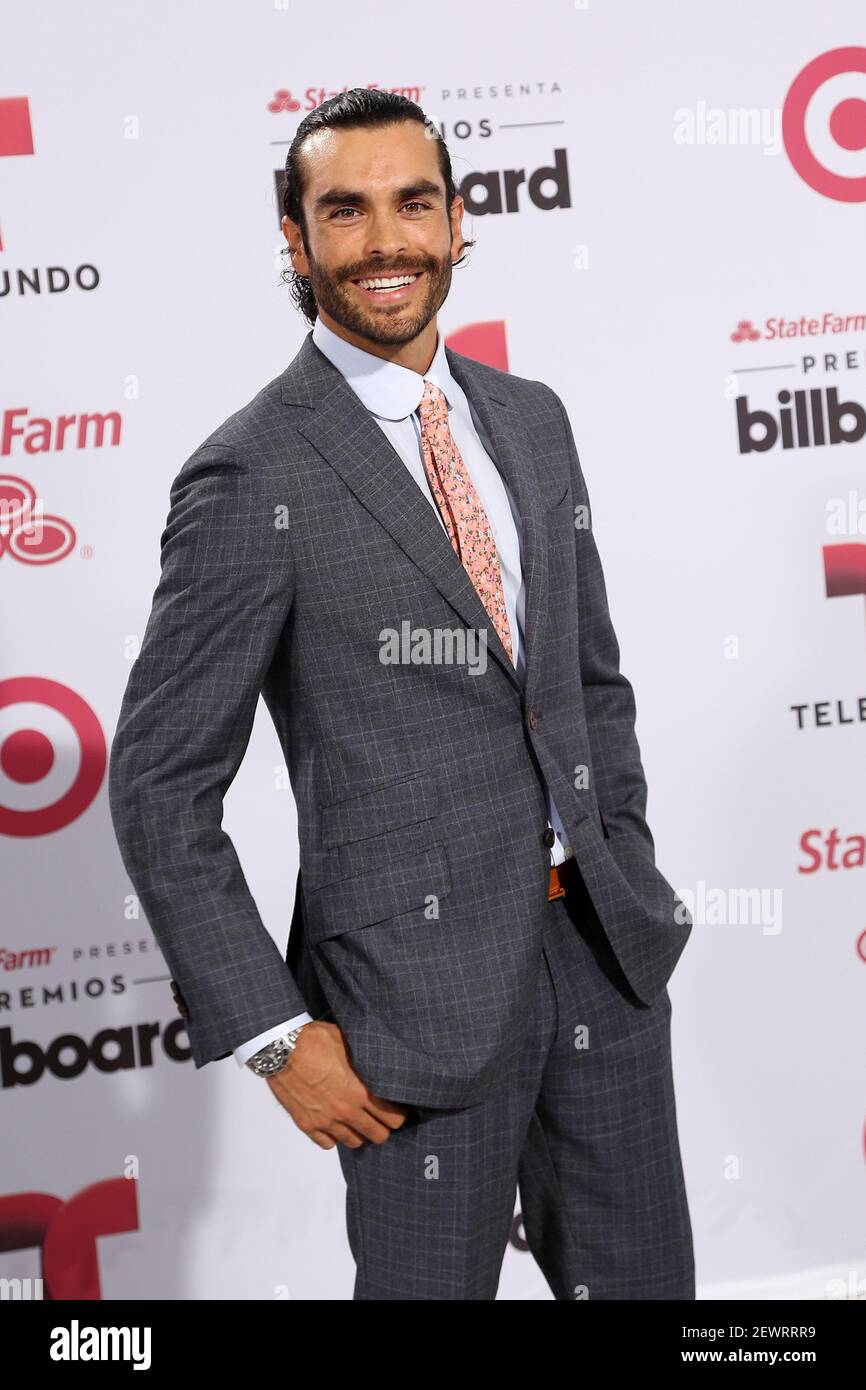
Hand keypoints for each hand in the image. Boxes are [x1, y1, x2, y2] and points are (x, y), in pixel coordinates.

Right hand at [265, 1020, 409, 1149]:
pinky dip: (333, 1136)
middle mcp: (346, 1111)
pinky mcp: (307, 1124)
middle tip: (380, 1118)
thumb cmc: (315, 1040)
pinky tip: (334, 1123)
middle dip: (383, 1127)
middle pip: (378, 1135)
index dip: (398, 1114)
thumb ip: (366, 1061)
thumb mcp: (349, 1043)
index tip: (396, 1109)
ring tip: (357, 1120)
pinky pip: (327, 1144)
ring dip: (359, 1133)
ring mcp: (326, 1121)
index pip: (392, 1117)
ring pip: (354, 1142)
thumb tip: (380, 1061)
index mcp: (361, 1091)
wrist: (281, 1048)